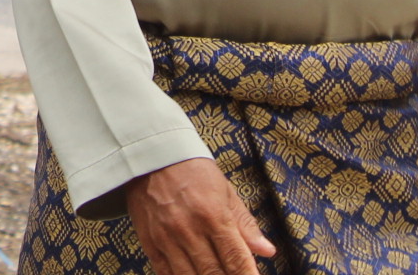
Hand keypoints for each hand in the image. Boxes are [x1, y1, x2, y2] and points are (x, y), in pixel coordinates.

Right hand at [125, 156, 273, 274]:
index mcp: (213, 215)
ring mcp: (167, 238)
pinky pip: (165, 274)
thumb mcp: (225, 191)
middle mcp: (189, 230)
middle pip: (214, 273)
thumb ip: (245, 224)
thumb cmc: (192, 171)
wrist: (151, 155)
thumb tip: (267, 250)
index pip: (236, 259)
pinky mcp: (150, 242)